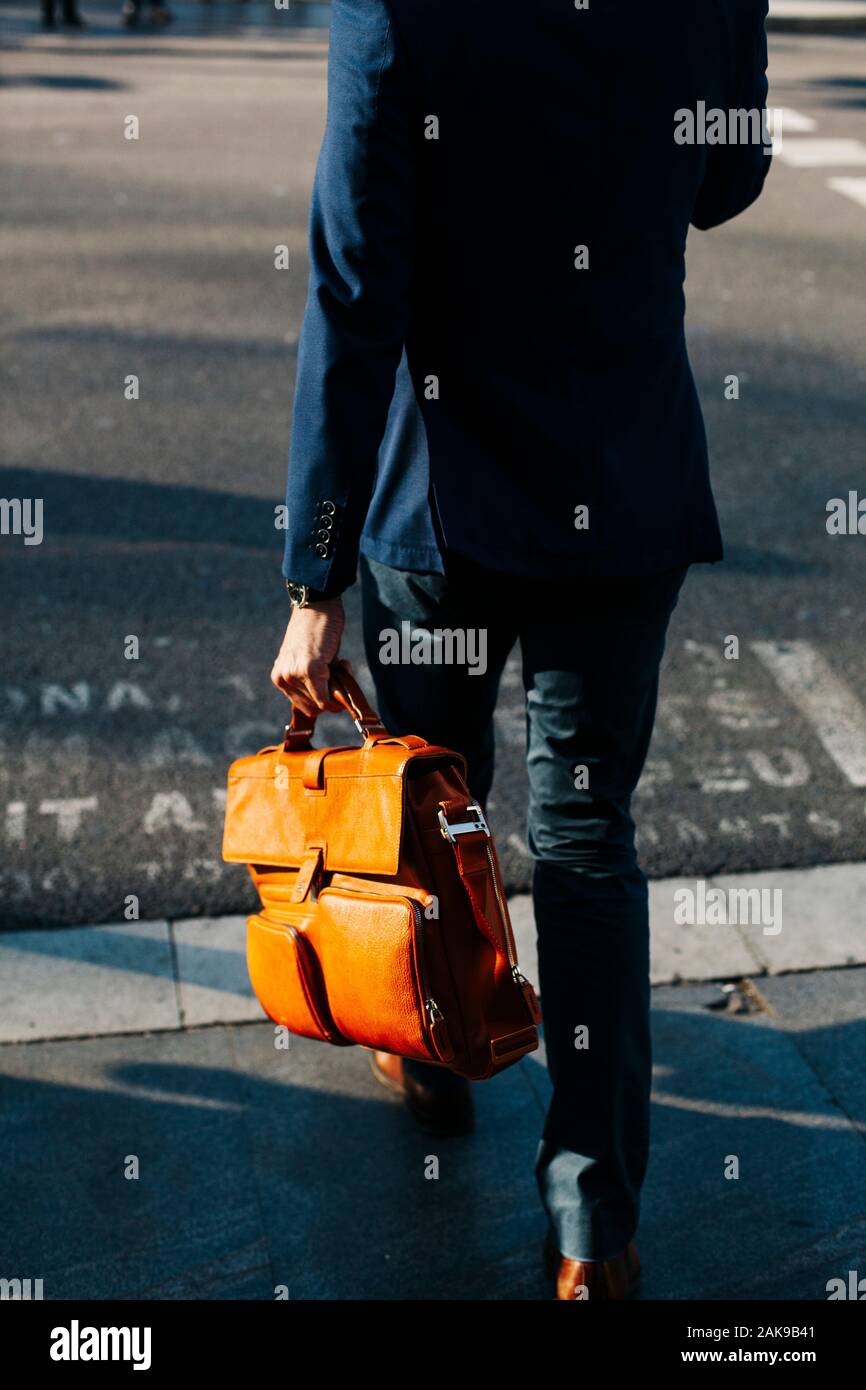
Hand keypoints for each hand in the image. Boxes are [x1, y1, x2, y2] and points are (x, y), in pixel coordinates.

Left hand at [270, 598, 347, 717]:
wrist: (316, 604)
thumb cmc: (316, 631)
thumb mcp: (307, 660)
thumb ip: (312, 681)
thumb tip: (331, 700)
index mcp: (280, 677)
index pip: (304, 706)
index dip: (322, 700)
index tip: (332, 683)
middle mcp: (283, 679)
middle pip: (313, 707)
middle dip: (330, 696)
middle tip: (338, 673)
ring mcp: (295, 675)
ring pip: (322, 703)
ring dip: (337, 689)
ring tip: (339, 663)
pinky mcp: (310, 670)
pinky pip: (326, 698)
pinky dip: (339, 693)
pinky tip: (343, 665)